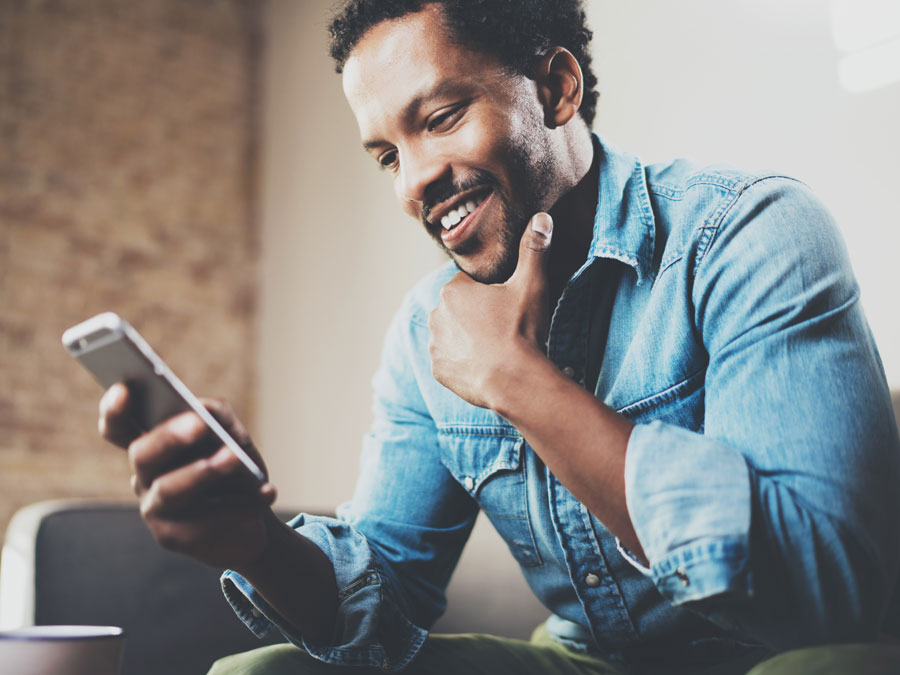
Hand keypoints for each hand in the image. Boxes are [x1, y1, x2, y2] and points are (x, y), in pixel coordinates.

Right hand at [99, 383, 277, 568]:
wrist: (253, 518)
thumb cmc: (235, 469)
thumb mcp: (232, 436)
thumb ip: (217, 417)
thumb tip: (204, 410)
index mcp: (152, 445)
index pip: (119, 427)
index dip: (115, 409)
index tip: (124, 387)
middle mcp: (144, 477)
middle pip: (142, 454)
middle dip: (169, 437)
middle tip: (199, 424)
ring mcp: (155, 509)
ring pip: (170, 489)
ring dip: (205, 471)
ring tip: (234, 458)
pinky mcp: (175, 538)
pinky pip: (204, 520)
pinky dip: (242, 503)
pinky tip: (267, 492)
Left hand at [428, 212, 552, 408]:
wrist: (515, 381)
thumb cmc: (521, 330)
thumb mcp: (531, 285)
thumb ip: (534, 249)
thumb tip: (542, 217)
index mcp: (453, 290)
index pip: (470, 284)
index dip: (491, 294)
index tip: (506, 307)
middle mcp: (436, 315)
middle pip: (460, 309)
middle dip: (477, 315)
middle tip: (504, 328)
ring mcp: (435, 345)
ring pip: (453, 334)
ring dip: (468, 339)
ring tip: (496, 349)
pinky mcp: (439, 370)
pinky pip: (450, 361)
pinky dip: (463, 363)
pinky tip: (485, 365)